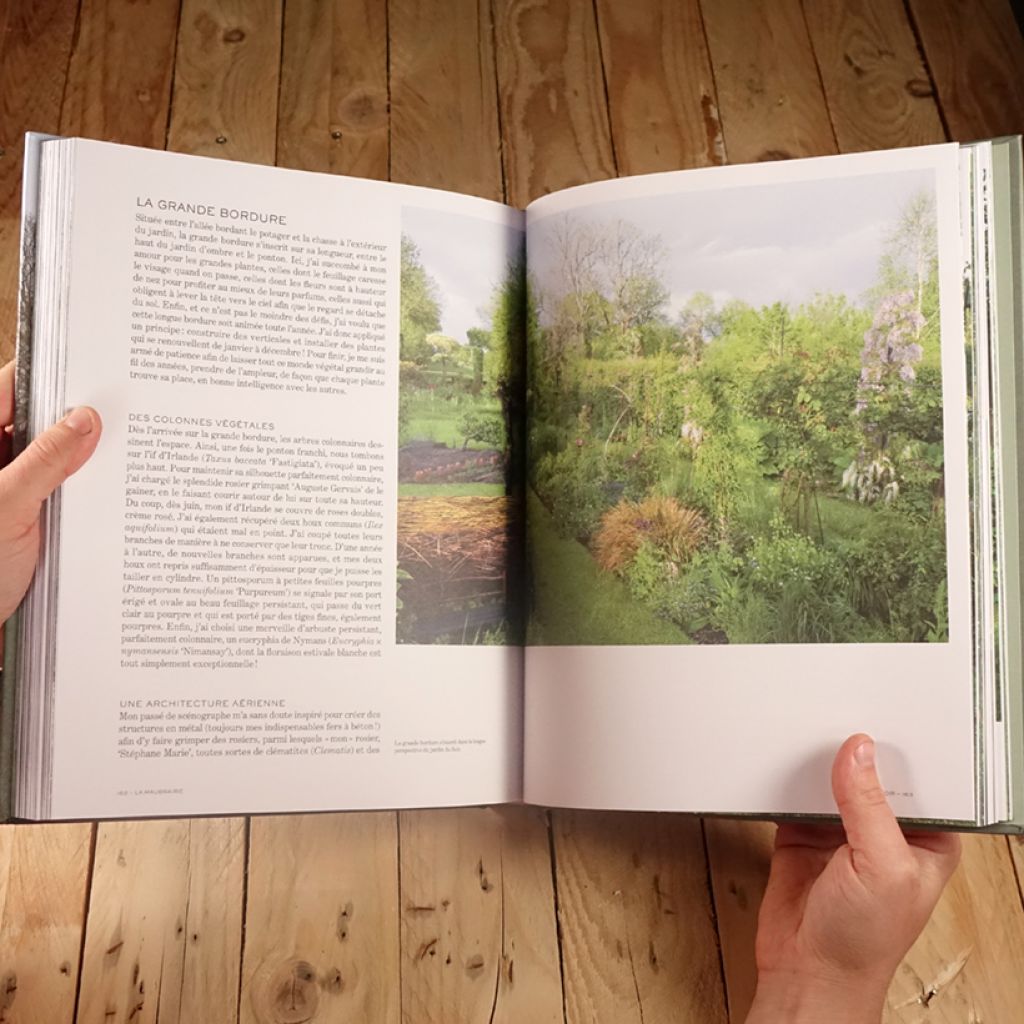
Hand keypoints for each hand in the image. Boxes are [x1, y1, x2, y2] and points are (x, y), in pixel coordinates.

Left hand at [0, 361, 101, 621]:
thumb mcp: (6, 508)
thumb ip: (46, 460)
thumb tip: (84, 419)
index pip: (11, 388)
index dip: (52, 374)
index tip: (96, 366)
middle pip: (38, 421)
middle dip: (80, 418)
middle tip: (125, 410)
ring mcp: (10, 491)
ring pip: (54, 458)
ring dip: (85, 460)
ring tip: (127, 451)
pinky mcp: (28, 519)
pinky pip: (62, 492)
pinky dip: (86, 491)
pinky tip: (115, 494)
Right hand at [745, 734, 960, 1023]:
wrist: (807, 972)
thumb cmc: (864, 941)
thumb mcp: (882, 867)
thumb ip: (868, 806)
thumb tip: (858, 751)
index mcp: (926, 838)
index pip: (921, 779)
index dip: (903, 751)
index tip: (881, 721)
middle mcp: (886, 830)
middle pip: (873, 773)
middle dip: (856, 749)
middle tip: (837, 717)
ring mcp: (843, 829)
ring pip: (834, 777)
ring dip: (819, 760)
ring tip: (808, 729)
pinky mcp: (804, 831)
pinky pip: (796, 791)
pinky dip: (788, 776)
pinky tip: (783, 760)